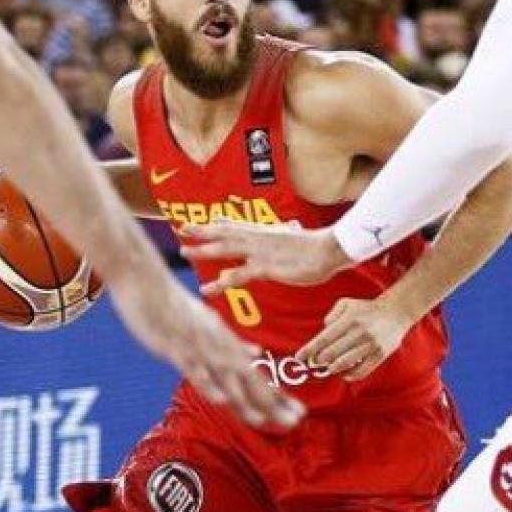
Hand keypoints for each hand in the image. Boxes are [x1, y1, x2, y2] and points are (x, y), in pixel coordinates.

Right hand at [107, 265, 304, 430]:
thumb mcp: (210, 323)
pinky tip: (222, 400)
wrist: (145, 280)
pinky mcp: (176, 348)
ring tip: (265, 421)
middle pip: (250, 382)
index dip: (278, 397)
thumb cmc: (176, 304)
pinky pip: (196, 371)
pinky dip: (210, 385)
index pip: (257, 377)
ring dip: (245, 402)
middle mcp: (219, 348)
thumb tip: (257, 353)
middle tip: (297, 421)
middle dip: (273, 404)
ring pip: (226, 381)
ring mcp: (198, 349)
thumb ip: (233, 342)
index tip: (299, 413)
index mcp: (227, 343)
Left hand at [180, 219, 351, 293]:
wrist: (329, 249)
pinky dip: (221, 282)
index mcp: (265, 231)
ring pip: (225, 248)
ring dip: (203, 250)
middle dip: (202, 230)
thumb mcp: (292, 237)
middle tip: (182, 229)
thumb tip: (279, 231)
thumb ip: (278, 236)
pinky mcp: (265, 267)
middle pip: (224, 231)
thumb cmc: (314, 247)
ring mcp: (260, 251)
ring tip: (184, 252)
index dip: (217, 223)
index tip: (199, 222)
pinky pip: (238, 275)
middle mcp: (258, 237)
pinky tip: (208, 289)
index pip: (236, 224)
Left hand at [297, 296, 414, 381]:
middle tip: (313, 363)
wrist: (396, 312)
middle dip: (318, 361)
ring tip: (327, 366)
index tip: (299, 358)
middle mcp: (360, 332)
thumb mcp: (346, 304)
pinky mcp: (380, 355)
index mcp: (350, 319)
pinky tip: (342, 372)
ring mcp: (371, 345)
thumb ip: (331, 316)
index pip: (324, 338)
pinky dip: (348, 375)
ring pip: (344, 364)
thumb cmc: (365, 309)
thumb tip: (323, 332)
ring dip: (331, 368)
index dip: (309, 350)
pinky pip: (360, 372)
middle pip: (331, 354)